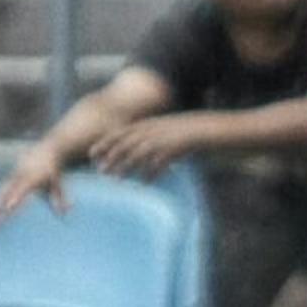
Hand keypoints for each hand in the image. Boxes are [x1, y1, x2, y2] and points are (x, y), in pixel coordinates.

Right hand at [0, 151, 68, 226]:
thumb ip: (59, 197)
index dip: (15, 199)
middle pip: (6, 195)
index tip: (8, 208)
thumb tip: (64, 213)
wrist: (44, 153)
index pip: (22, 190)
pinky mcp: (8, 181)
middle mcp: (18, 178)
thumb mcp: (57, 183)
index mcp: (31, 178)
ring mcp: (11, 179)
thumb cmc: (53, 172)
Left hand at [87, 116, 203, 179]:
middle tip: (100, 170)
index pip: (121, 132)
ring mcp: (165, 138)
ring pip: (140, 152)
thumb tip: (143, 152)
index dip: (105, 142)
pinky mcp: (177, 147)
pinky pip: (161, 161)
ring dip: (126, 165)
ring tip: (116, 178)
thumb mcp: (169, 130)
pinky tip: (146, 182)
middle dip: (111, 156)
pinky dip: (152, 171)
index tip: (92, 153)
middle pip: (127, 143)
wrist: (214, 128)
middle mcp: (154, 130)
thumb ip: (154, 138)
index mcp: (150, 124)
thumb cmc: (191, 131)